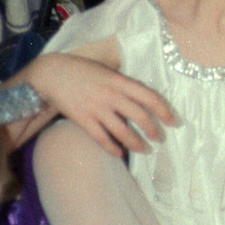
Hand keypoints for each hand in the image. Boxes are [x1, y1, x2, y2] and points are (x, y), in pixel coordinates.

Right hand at [21, 53, 175, 156]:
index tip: (172, 121)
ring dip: (136, 142)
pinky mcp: (82, 119)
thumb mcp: (108, 71)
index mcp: (120, 81)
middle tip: (159, 138)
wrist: (51, 73)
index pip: (149, 97)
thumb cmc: (82, 70)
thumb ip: (124, 83)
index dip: (164, 110)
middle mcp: (111, 95)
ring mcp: (96, 108)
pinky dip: (112, 147)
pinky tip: (120, 154)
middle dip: (152, 130)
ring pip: (122, 130)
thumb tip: (143, 96)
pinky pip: (101, 137)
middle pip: (139, 116)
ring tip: (144, 149)